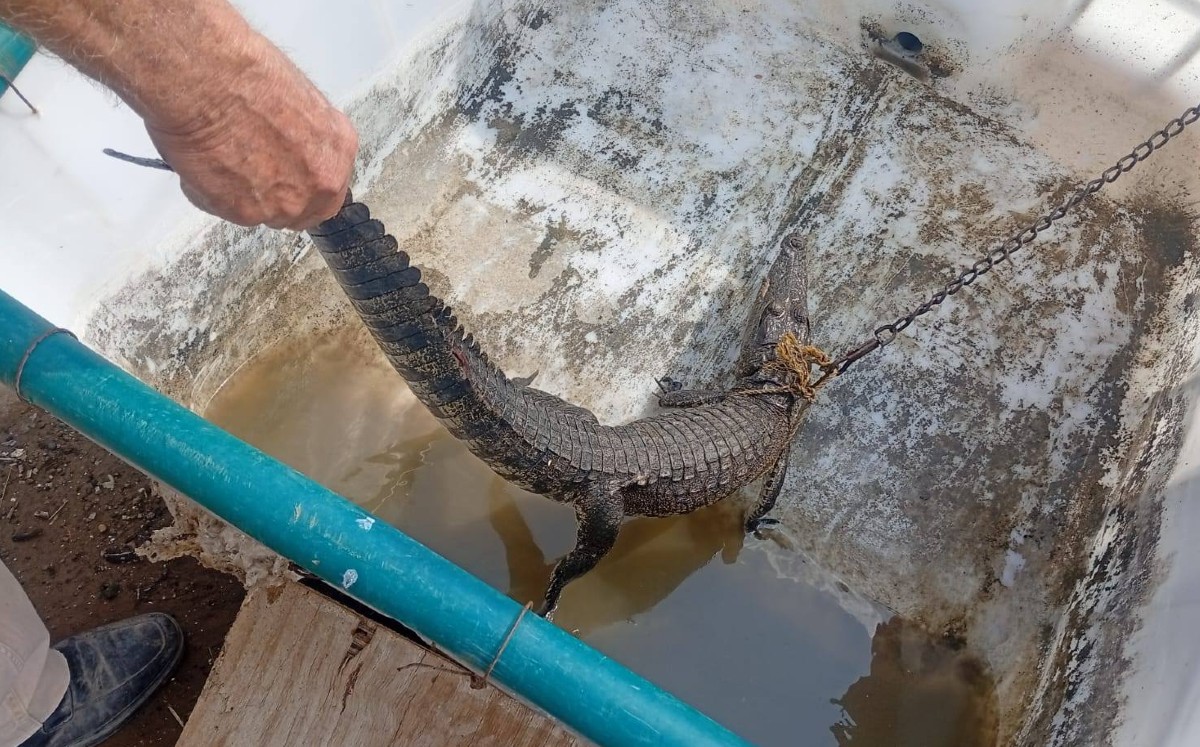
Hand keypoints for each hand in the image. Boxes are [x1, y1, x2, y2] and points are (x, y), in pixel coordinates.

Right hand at [145, 44, 356, 229]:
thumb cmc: (246, 74)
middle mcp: (320, 183)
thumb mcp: (299, 98)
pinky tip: (206, 162)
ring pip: (264, 213)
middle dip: (277, 197)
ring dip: (244, 195)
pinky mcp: (246, 213)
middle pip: (302, 210)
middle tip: (249, 173)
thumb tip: (289, 144)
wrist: (208, 80)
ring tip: (223, 159)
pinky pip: (228, 211)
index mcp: (338, 149)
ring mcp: (285, 204)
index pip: (329, 189)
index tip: (286, 177)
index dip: (303, 185)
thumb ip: (304, 134)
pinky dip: (213, 193)